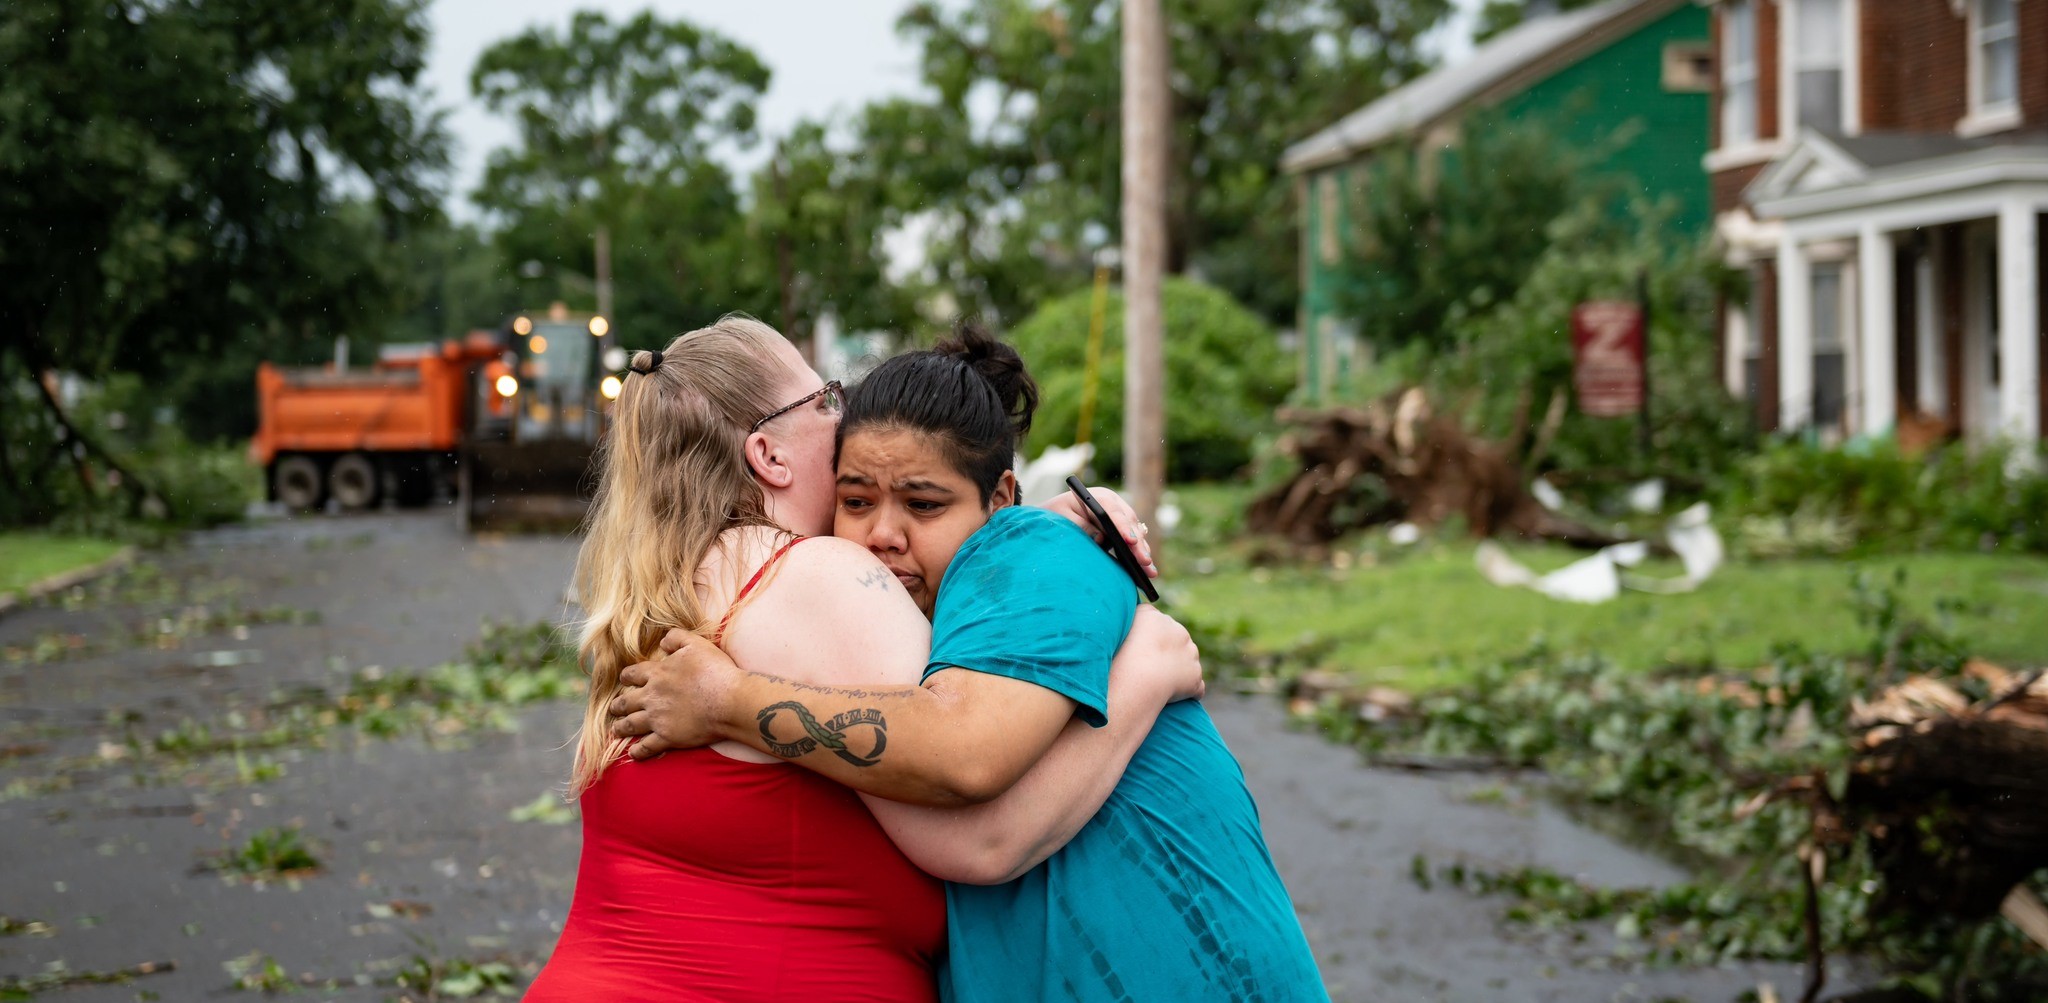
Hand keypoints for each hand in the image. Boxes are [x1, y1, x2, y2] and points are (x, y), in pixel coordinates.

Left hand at [606, 628, 737, 760]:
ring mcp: (658, 718)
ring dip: (621, 727)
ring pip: (631, 724)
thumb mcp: (696, 644)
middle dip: (618, 705)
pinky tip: (633, 753)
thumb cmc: (715, 670)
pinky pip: (646, 746)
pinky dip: (638, 751)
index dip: (627, 677)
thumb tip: (662, 642)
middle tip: (614, 707)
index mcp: (657, 673)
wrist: (729, 700)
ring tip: (616, 729)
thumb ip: (676, 638)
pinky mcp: (667, 737)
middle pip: (626, 701)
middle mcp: (651, 696)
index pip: (632, 674)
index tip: (625, 680)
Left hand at [1041, 487, 1158, 578]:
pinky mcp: (1122, 530)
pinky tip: (1147, 570)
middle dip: (1138, 544)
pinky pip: (1134, 542)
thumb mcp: (1062, 518)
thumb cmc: (1055, 515)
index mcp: (1098, 497)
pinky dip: (1140, 555)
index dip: (1123, 527)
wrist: (1054, 516)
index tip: (1130, 541)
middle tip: (1145, 562)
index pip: (1113, 512)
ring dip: (1143, 552)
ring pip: (1136, 533)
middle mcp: (1113, 505)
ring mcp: (1120, 517)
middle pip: (1130, 524)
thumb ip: (1080, 526)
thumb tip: (1101, 539)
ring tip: (1150, 571)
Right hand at [1114, 606, 1203, 703]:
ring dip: (1180, 669)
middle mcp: (1179, 632)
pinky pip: (1196, 687)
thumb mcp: (1117, 626)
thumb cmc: (1121, 654)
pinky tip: (1179, 698)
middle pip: (1177, 638)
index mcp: (1158, 619)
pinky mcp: (1195, 677)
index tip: (1140, 647)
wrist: (1140, 678)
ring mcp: (1190, 655)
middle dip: (1169, 650)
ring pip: (1188, 660)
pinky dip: (1190, 692)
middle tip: (1150, 666)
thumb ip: (1125, 618)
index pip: (1157, 622)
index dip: (1150, 635)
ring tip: (1162, 683)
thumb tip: (1128, 616)